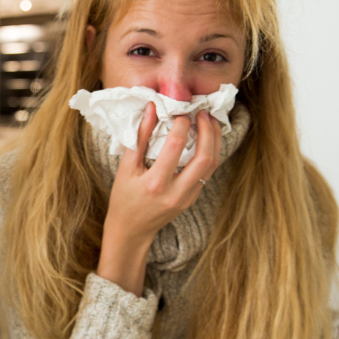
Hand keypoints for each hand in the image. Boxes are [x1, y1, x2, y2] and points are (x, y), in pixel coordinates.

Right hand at [97, 102, 220, 293]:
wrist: (132, 229)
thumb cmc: (124, 197)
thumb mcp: (126, 168)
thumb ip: (140, 137)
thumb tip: (152, 109)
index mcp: (155, 183)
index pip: (175, 146)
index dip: (181, 125)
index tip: (180, 111)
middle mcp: (176, 192)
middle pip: (204, 157)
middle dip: (208, 131)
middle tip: (203, 112)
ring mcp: (188, 197)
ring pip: (212, 165)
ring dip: (215, 140)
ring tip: (210, 122)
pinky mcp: (193, 198)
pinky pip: (208, 172)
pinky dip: (210, 152)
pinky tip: (207, 139)